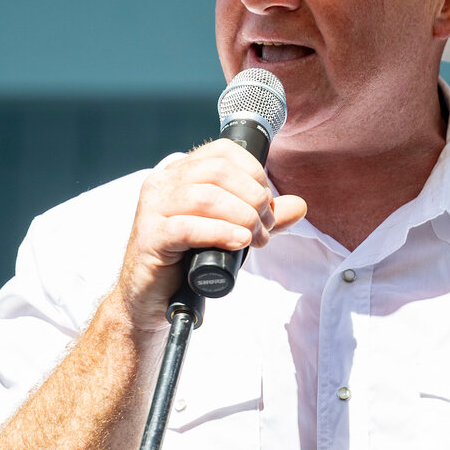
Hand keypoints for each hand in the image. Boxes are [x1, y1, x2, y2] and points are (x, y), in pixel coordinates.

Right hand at [113, 139, 306, 332]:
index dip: (254, 172)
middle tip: (267, 225)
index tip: (268, 201)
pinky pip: (188, 227)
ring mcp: (153, 208)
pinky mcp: (150, 236)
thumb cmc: (187, 260)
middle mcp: (163, 183)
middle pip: (218, 172)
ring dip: (242, 216)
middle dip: (253, 197)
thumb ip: (261, 217)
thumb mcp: (229, 232)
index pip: (223, 151)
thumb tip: (300, 205)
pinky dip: (221, 233)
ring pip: (206, 197)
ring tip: (256, 238)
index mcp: (180, 173)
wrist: (150, 297)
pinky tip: (238, 242)